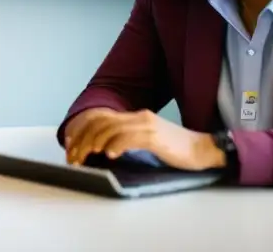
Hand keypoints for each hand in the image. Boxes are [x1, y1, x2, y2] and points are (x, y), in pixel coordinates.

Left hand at [64, 109, 223, 170]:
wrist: (203, 150)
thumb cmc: (175, 149)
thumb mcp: (147, 140)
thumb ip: (128, 138)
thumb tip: (104, 148)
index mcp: (134, 116)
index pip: (100, 117)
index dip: (81, 129)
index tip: (70, 144)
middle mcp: (138, 117)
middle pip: (100, 122)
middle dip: (82, 139)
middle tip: (74, 156)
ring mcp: (146, 125)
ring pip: (110, 129)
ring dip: (94, 143)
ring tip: (86, 156)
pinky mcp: (154, 137)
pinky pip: (129, 138)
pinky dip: (116, 145)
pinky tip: (110, 155)